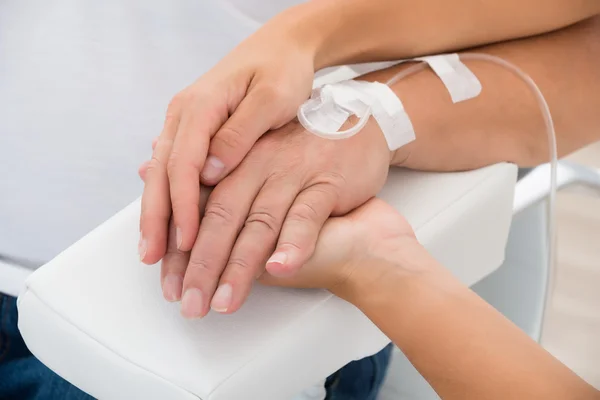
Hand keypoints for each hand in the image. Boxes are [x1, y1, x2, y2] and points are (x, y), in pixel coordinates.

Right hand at [139, 18, 315, 265]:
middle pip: (161, 173)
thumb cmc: (282, 69)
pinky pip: (174, 169)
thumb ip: (241, 133)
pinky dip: (168, 200)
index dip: (184, 206)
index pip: (183, 164)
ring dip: (156, 216)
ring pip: (161, 174)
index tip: (187, 241)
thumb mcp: (272, 98)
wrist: (282, 47)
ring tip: (152, 254)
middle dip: (156, 220)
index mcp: (201, 105)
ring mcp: (185, 123)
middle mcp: (185, 114)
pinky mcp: (195, 132)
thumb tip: (211, 171)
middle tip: (154, 261)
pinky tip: (164, 224)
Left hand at [140, 117, 392, 316]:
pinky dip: (294, 243)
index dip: (180, 249)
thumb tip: (146, 174)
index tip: (169, 286)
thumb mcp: (256, 161)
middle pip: (221, 218)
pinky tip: (280, 267)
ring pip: (260, 223)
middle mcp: (259, 164)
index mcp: (236, 159)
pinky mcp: (327, 182)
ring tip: (224, 301)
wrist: (359, 131)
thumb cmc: (302, 152)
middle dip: (202, 265)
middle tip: (190, 303)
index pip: (198, 208)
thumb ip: (213, 182)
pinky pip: (307, 214)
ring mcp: (293, 173)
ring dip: (240, 266)